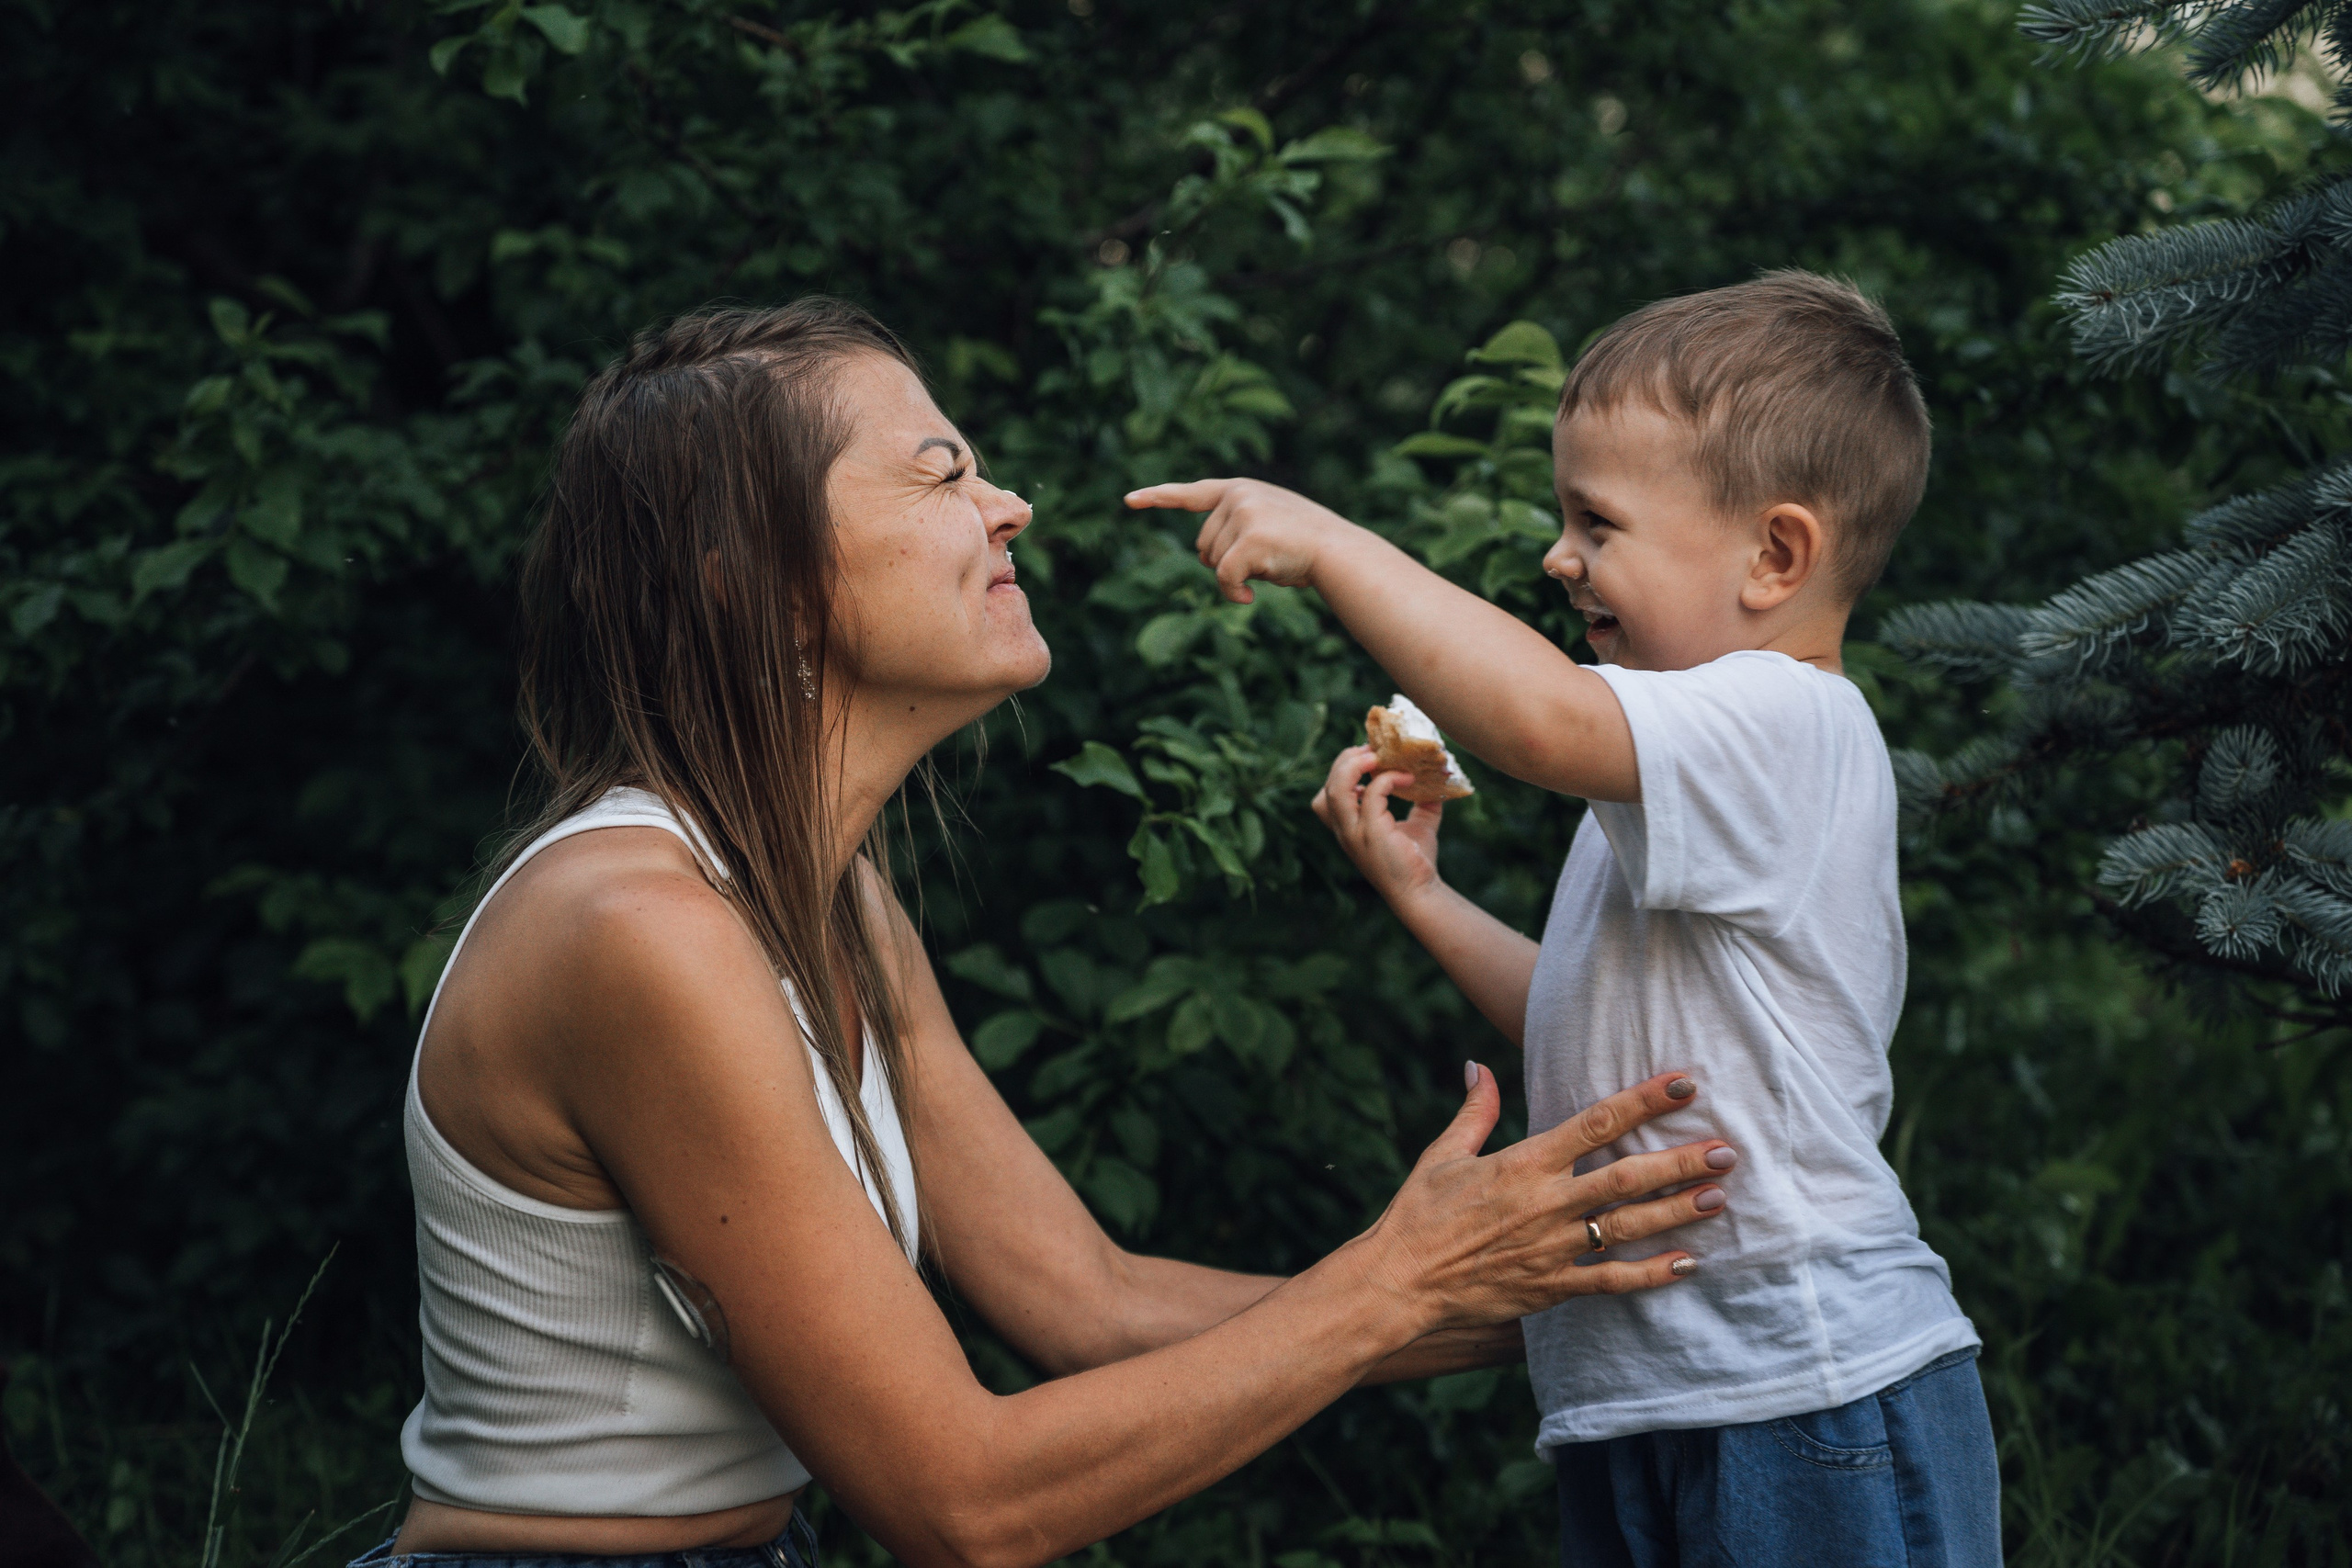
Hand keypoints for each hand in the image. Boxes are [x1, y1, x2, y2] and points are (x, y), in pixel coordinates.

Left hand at [1125, 478, 1356, 603]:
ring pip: (1212, 563)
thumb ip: (1236, 527)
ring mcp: (1244, 513)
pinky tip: (1251, 597)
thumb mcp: (1267, 525)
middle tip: (1262, 561)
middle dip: (1223, 563)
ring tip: (1270, 566)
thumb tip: (1205, 557)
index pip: (1192, 493)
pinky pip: (1223, 578)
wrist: (1338, 553)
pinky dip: (1233, 594)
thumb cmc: (1304, 547)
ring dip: (1234, 577)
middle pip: (1202, 545)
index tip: (1129, 500)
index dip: (1158, 497)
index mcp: (1240, 488)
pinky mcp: (1249, 538)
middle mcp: (1238, 494)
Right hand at [1311, 745, 1442, 906]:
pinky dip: (1388, 779)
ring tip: (1377, 756)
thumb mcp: (1419, 824)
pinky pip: (1372, 794)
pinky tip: (1407, 778)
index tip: (1369, 760)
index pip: (1325, 797)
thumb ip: (1422, 800)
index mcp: (1348, 828)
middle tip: (1373, 751)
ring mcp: (1355, 832)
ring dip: (1354, 766)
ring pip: (1336, 789)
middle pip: (1327, 788)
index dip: (1341, 774)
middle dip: (1346, 763)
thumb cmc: (1416, 861)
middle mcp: (1345, 831)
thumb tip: (1440, 777)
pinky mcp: (1372, 832)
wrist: (1421, 892)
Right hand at [1361, 1068, 1729, 1332]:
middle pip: (1627, 1177)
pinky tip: (1687, 1264)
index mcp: (1523, 1162)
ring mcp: (1552, 1248)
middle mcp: (1545, 1203)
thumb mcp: (1442, 1154)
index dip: (1644, 1100)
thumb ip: (1473, 1110)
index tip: (1684, 1084)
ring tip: (1719, 1198)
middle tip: (1726, 1151)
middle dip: (1680, 1163)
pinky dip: (1651, 1275)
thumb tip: (1477, 1064)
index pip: (1596, 1122)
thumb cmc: (1417, 1214)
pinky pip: (1611, 1281)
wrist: (1398, 1282)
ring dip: (1677, 1212)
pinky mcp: (1551, 1287)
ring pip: (1629, 1228)